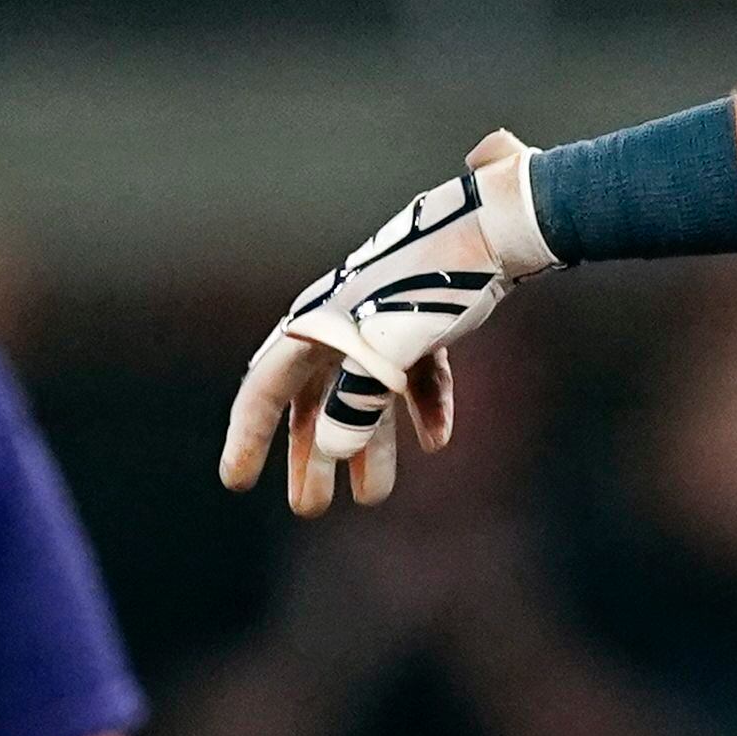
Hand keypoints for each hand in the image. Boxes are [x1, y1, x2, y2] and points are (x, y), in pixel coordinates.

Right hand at [218, 132, 552, 514]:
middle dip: (312, 456)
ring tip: (372, 497)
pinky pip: (414, 376)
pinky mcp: (426, 321)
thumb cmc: (437, 285)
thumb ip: (356, 402)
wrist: (499, 228)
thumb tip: (330, 446)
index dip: (248, 437)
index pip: (266, 388)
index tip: (237, 482)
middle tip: (310, 508)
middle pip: (315, 401)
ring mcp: (384, 322)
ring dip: (368, 446)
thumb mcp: (390, 350)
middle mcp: (342, 322)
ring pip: (365, 396)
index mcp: (318, 324)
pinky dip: (422, 408)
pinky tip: (436, 441)